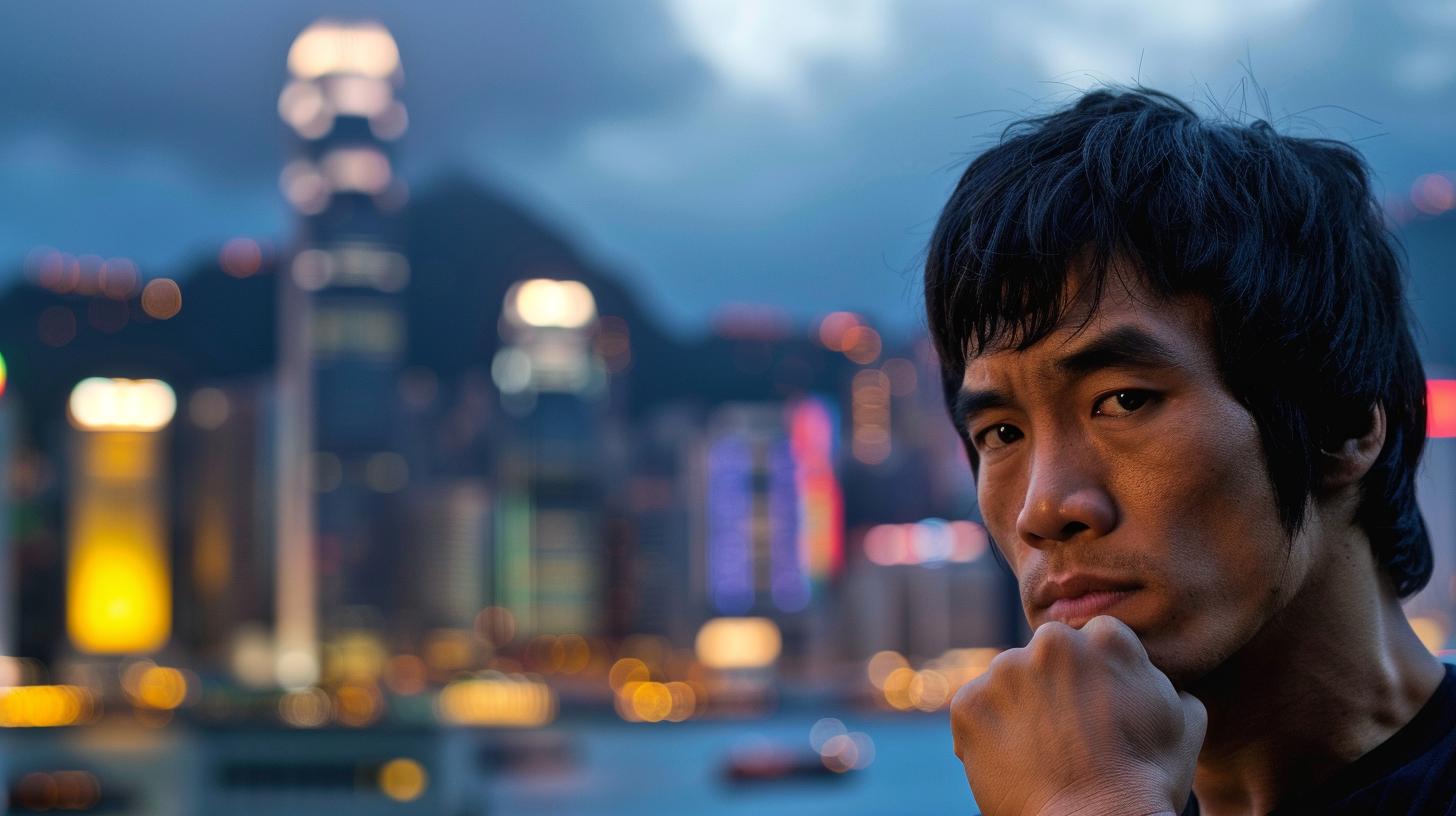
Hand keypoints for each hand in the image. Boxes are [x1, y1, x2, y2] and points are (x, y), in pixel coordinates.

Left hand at [950, 615, 1205, 815]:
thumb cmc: (1147, 782)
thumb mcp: (1184, 724)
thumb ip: (1164, 683)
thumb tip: (1156, 676)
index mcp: (1105, 637)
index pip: (1093, 642)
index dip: (1095, 679)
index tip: (1097, 711)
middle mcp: (1050, 643)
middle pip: (1046, 659)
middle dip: (1054, 688)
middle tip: (1068, 736)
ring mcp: (1004, 672)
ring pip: (1009, 683)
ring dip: (1019, 709)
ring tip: (1041, 754)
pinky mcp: (969, 704)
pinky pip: (974, 711)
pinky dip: (986, 734)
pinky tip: (1014, 763)